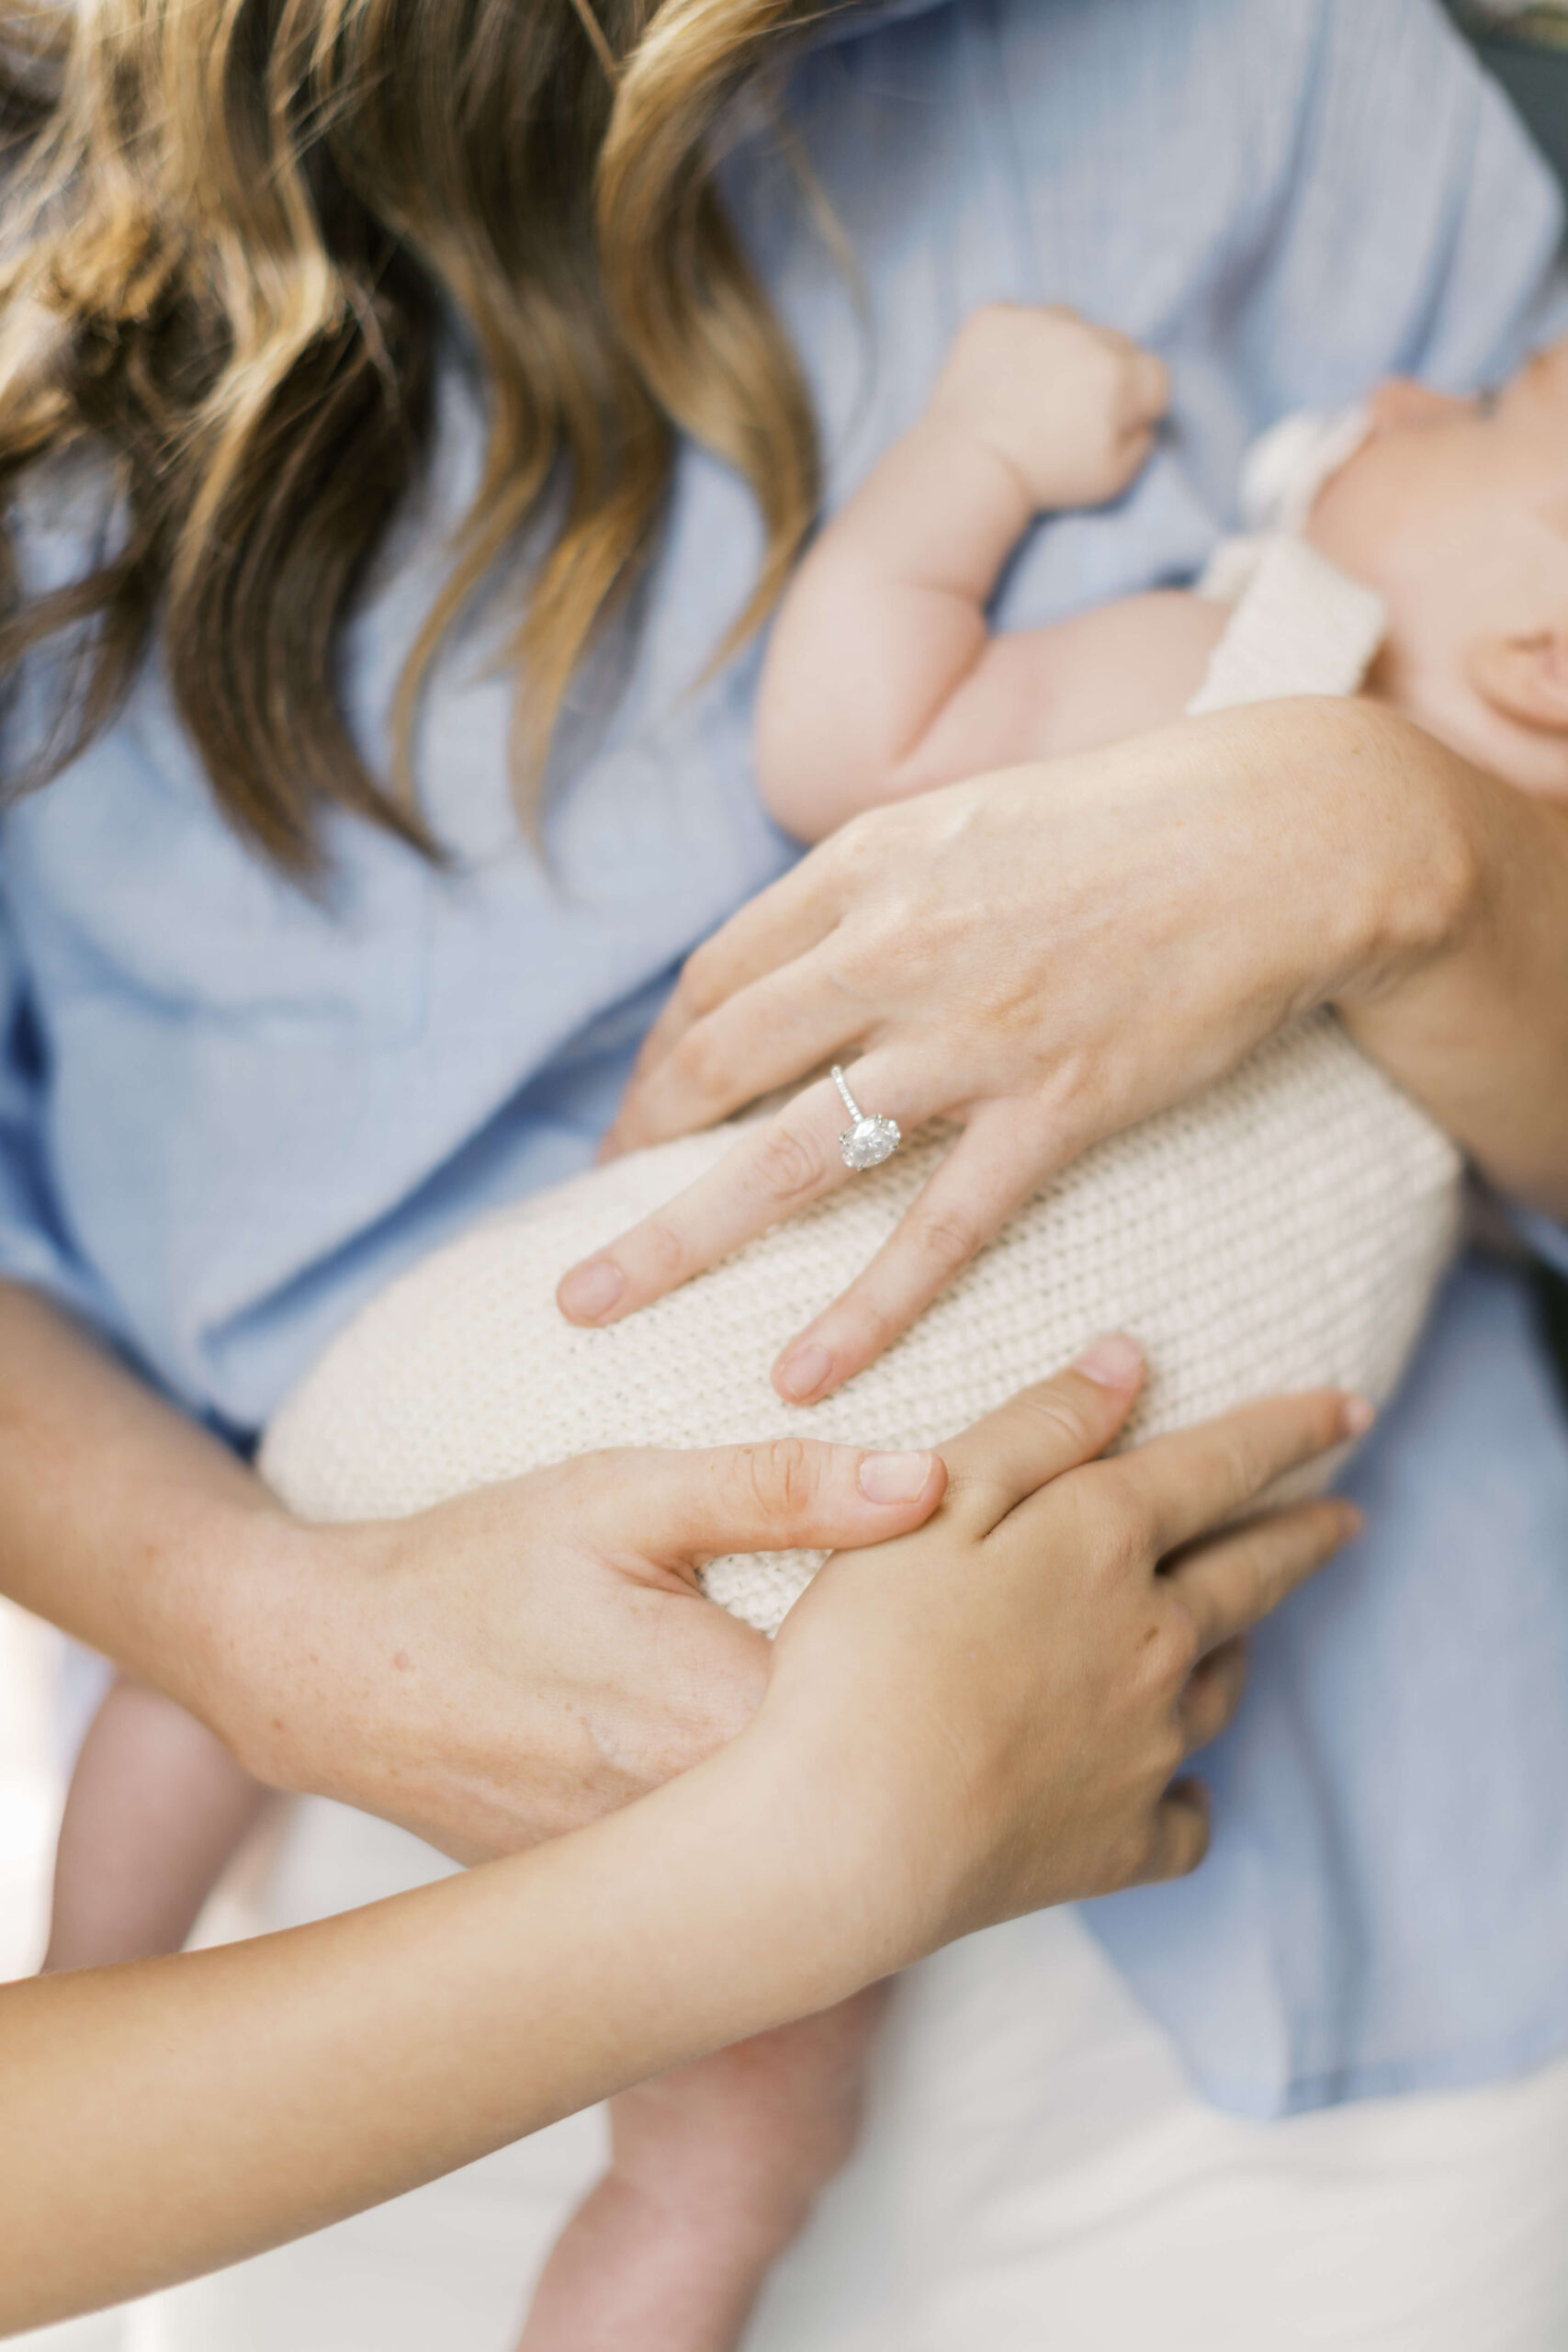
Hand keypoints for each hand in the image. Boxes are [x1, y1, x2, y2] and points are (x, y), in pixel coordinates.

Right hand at [226, 1437, 946, 1861]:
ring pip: (835, 1828)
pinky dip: (808, 1803)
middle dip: (951, 1711)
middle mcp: (711, 1834)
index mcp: (728, 1724)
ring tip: (937, 1686)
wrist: (330, 1675)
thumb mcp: (621, 1496)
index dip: (983, 1639)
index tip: (1021, 1583)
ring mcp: (676, 1884)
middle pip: (890, 1779)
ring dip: (886, 1763)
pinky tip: (834, 1748)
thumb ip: (778, 1487)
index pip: (917, 1700)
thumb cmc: (475, 1572)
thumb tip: (930, 1478)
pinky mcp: (647, 1901)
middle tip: (1003, 1635)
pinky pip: (768, 1859)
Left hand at [564, 698, 1461, 1398]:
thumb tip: (799, 958)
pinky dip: (863, 1308)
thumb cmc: (1128, 822)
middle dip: (631, 1152)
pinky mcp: (1055, 1104)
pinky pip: (938, 1227)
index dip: (663, 1064)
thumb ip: (874, 889)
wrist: (1278, 835)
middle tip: (577, 1229)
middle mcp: (892, 946)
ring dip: (674, 1237)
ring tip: (590, 1306)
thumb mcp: (967, 820)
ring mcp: (969, 1033)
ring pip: (788, 1153)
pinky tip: (800, 1374)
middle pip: (715, 1064)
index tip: (640, 1126)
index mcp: (864, 867)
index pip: (717, 979)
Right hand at [753, 1344, 1365, 1959]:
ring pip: (1224, 1686)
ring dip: (1241, 1648)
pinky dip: (1188, 1796)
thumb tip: (1126, 1359)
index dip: (1292, 1429)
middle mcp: (1155, 1639)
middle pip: (1253, 1575)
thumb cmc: (869, 1653)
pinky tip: (1180, 1792)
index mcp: (1107, 1543)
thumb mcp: (935, 1501)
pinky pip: (1185, 1815)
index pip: (1225, 1465)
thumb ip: (1037, 1426)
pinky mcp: (1121, 1841)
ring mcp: (1147, 1746)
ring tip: (1246, 1636)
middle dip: (1305, 1538)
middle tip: (1346, 1520)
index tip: (1347, 1408)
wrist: (849, 1836)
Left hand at [931, 302, 1169, 510]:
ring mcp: (1037, 321)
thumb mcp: (1114, 479)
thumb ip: (1142, 441)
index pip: (1153, 375)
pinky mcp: (994, 318)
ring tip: (1034, 391)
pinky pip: (1018, 318)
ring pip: (1067, 323)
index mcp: (1121, 374)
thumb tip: (1141, 417)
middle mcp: (1085, 335)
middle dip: (1100, 374)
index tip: (1107, 427)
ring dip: (1060, 348)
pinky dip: (1014, 342)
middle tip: (1067, 412)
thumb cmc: (1045, 480)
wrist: (970, 467)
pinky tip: (1002, 377)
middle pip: (1114, 344)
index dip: (1136, 406)